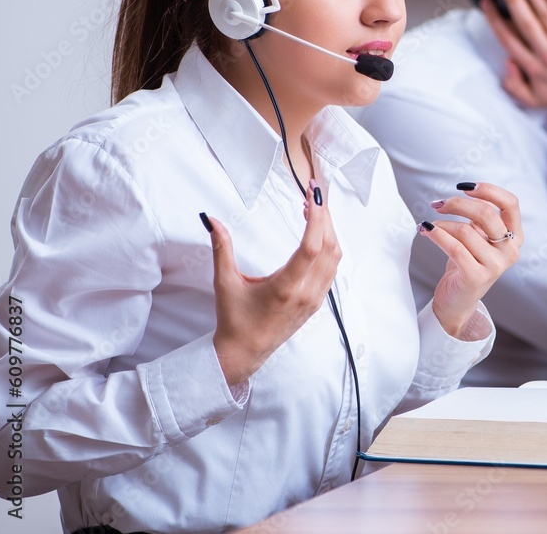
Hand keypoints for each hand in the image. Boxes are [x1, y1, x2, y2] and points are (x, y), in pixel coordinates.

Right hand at [207, 181, 340, 387]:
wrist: (245, 352)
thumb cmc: (234, 319)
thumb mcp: (224, 283)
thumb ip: (221, 248)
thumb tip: (211, 219)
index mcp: (287, 287)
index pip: (312, 245)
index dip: (317, 216)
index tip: (313, 194)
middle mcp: (306, 293)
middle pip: (329, 246)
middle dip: (325, 215)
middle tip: (314, 193)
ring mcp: (315, 298)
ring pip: (335, 256)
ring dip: (329, 229)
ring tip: (314, 208)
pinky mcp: (317, 301)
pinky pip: (332, 268)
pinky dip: (329, 245)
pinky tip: (317, 233)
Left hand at [421, 182, 521, 337]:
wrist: (457, 300)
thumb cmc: (467, 262)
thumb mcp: (479, 236)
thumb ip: (480, 216)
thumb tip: (466, 191)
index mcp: (515, 237)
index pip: (511, 204)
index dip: (488, 190)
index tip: (465, 187)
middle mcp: (510, 251)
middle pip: (486, 213)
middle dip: (457, 203)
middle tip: (438, 203)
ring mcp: (496, 266)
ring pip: (465, 230)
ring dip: (442, 223)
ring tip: (429, 225)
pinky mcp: (477, 277)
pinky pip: (454, 247)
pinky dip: (437, 235)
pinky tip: (425, 230)